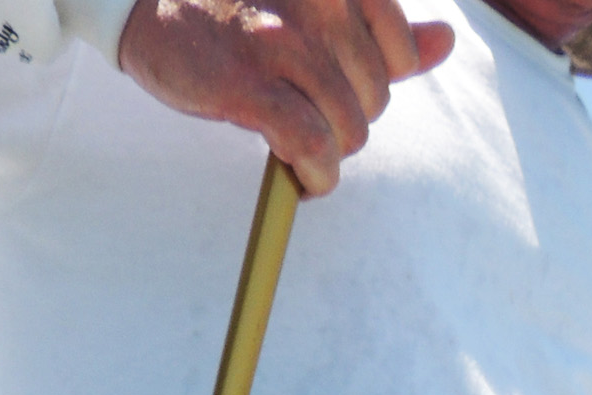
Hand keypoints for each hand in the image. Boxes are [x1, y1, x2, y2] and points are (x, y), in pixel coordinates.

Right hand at [118, 0, 457, 195]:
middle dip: (344, 121)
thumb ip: (380, 24)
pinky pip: (311, 147)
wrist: (146, 1)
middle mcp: (320, 1)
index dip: (371, 86)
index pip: (398, 51)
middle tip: (303, 121)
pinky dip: (314, 175)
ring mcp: (285, 43)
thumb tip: (445, 42)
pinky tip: (301, 179)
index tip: (336, 95)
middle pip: (373, 97)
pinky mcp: (248, 84)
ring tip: (296, 150)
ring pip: (348, 128)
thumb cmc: (232, 2)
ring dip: (328, 156)